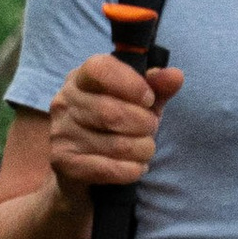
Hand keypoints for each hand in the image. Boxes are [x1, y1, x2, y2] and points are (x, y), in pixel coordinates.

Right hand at [46, 49, 182, 200]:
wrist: (82, 165)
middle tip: (150, 129)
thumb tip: (175, 75)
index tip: (149, 99)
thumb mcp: (139, 101)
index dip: (131, 84)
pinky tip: (136, 167)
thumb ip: (157, 87)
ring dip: (143, 149)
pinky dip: (132, 170)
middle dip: (144, 124)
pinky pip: (109, 169)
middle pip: (111, 112)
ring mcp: (61, 133)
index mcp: (81, 78)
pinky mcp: (64, 162)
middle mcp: (65, 102)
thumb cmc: (115, 124)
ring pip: (116, 144)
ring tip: (144, 148)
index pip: (100, 69)